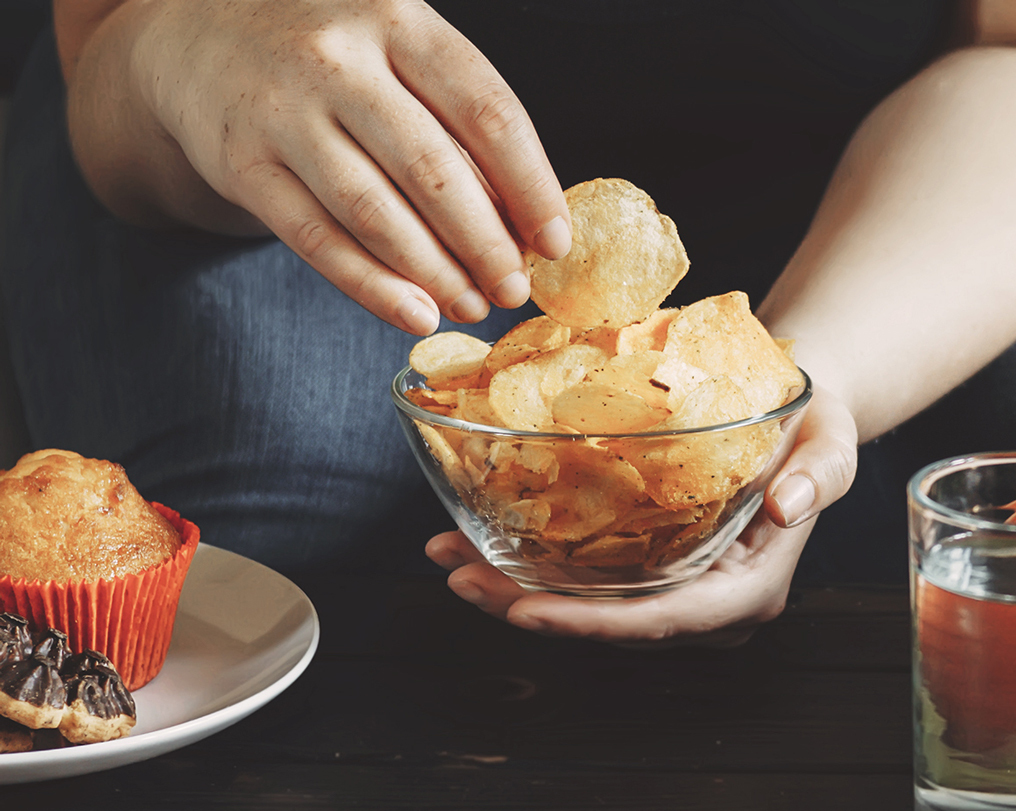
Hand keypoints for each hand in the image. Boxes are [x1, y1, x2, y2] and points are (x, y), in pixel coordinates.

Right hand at [128, 0, 568, 332]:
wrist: (197, 33)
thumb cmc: (333, 53)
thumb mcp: (398, 49)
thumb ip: (455, 118)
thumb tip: (524, 219)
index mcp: (399, 20)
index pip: (487, 111)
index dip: (531, 186)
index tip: (556, 242)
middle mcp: (338, 59)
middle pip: (434, 170)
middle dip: (487, 244)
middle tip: (515, 289)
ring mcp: (283, 112)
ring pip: (375, 212)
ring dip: (436, 273)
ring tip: (473, 306)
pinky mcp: (242, 164)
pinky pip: (317, 240)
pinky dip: (372, 287)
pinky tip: (415, 314)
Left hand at [425, 385, 857, 647]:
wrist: (793, 403)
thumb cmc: (814, 420)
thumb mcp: (831, 440)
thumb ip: (819, 476)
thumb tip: (783, 506)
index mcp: (747, 589)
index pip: (663, 622)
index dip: (591, 625)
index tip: (524, 610)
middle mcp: (702, 599)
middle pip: (607, 622)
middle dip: (527, 606)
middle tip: (457, 574)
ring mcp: (669, 581)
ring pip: (583, 602)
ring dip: (511, 585)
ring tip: (445, 553)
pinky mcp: (646, 555)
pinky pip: (582, 571)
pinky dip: (528, 558)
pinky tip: (474, 536)